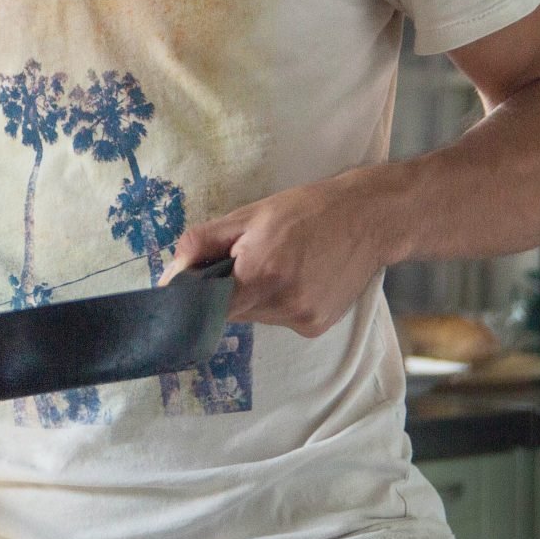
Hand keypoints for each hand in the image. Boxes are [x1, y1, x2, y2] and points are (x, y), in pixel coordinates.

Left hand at [160, 168, 396, 336]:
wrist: (369, 219)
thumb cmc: (306, 210)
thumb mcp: (249, 216)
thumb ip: (203, 243)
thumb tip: (170, 273)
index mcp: (262, 275)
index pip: (208, 307)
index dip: (194, 298)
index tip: (189, 286)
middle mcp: (284, 305)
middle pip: (232, 311)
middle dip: (228, 289)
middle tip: (244, 258)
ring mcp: (303, 320)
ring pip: (255, 317)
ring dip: (254, 296)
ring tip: (279, 263)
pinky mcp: (317, 327)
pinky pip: (280, 319)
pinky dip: (278, 302)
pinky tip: (298, 276)